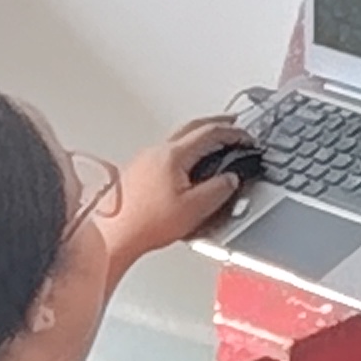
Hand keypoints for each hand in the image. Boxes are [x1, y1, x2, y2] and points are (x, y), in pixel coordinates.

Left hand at [101, 117, 250, 261]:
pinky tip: (186, 166)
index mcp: (173, 156)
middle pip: (192, 127)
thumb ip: (219, 190)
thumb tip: (231, 179)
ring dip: (198, 136)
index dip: (234, 133)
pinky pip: (165, 152)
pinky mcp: (136, 171)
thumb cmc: (145, 224)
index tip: (246, 138)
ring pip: (177, 138)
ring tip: (213, 144)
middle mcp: (156, 152)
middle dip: (216, 124)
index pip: (210, 132)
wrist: (113, 236)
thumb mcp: (195, 209)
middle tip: (232, 125)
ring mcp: (144, 159)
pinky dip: (183, 151)